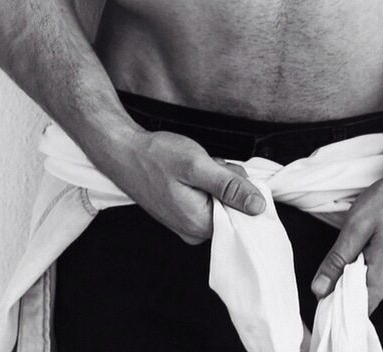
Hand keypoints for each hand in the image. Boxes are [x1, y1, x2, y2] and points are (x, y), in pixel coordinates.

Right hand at [109, 128, 266, 244]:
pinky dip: (203, 181)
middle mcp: (194, 231)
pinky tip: (188, 172)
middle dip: (225, 180)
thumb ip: (230, 187)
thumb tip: (259, 207)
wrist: (124, 152)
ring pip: (220, 199)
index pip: (243, 214)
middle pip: (232, 205)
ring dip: (214, 178)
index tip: (221, 171)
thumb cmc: (156, 157)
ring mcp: (187, 223)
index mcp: (200, 225)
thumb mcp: (197, 166)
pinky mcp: (182, 213)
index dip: (239, 186)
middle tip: (204, 165)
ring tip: (193, 166)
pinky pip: (206, 198)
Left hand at [311, 173, 382, 313]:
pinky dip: (375, 264)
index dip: (334, 300)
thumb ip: (337, 260)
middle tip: (345, 249)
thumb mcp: (357, 225)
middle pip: (364, 298)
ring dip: (362, 269)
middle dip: (347, 280)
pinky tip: (376, 240)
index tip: (322, 285)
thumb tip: (319, 289)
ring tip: (364, 239)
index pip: (354, 310)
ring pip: (374, 285)